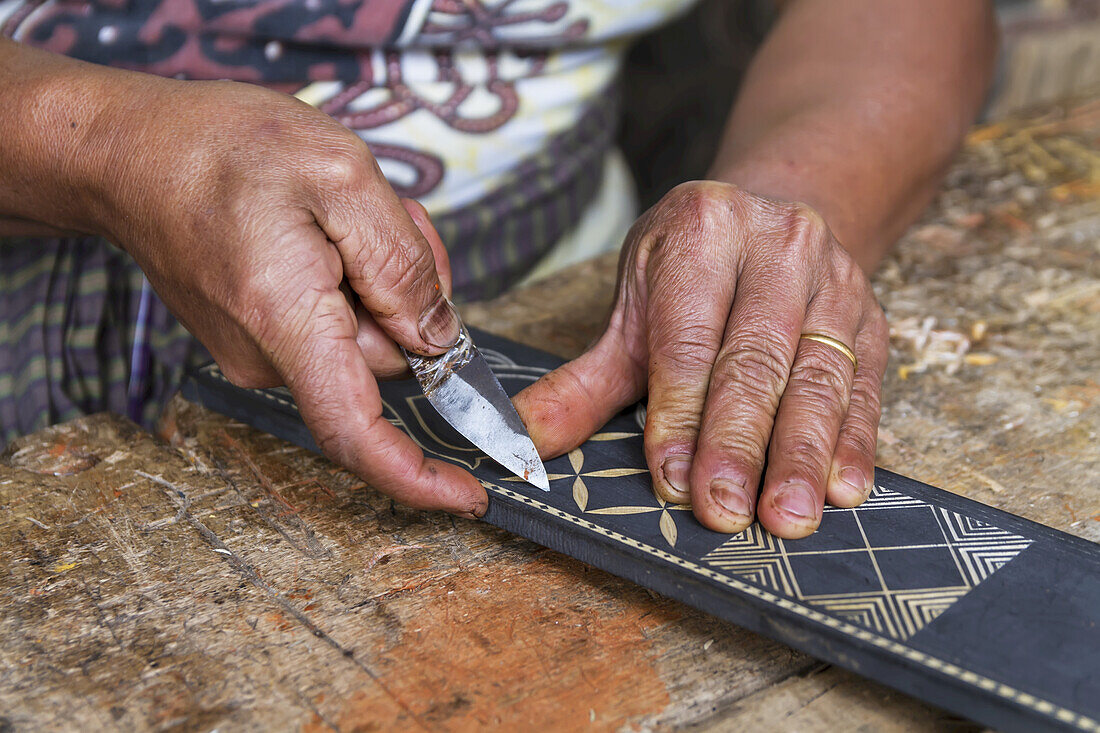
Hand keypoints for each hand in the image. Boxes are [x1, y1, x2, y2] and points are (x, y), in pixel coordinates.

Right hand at [95, 77, 486, 516]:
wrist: (128, 152)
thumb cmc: (220, 148)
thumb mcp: (339, 174)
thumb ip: (402, 263)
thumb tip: (438, 338)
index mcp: (288, 322)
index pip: (356, 434)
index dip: (419, 479)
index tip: (472, 496)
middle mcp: (267, 356)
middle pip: (385, 361)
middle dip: (410, 297)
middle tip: (387, 220)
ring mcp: (257, 352)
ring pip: (365, 339)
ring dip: (380, 282)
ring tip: (341, 215)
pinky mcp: (256, 338)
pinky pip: (333, 326)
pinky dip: (350, 283)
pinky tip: (321, 230)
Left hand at [515, 181, 888, 537]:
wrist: (772, 225)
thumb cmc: (691, 278)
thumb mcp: (631, 317)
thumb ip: (581, 385)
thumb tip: (521, 444)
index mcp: (702, 231)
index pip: (689, 338)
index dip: (681, 413)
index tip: (674, 479)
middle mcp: (776, 245)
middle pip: (756, 359)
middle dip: (739, 442)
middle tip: (727, 509)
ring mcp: (833, 281)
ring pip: (818, 377)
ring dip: (803, 454)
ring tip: (789, 516)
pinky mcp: (872, 319)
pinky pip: (865, 388)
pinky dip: (855, 443)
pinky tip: (843, 488)